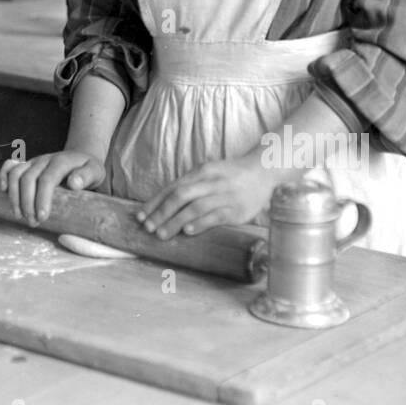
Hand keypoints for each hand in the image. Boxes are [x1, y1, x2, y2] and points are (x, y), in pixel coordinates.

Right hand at [0, 150, 106, 225]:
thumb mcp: (95, 171)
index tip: (42, 217)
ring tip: (19, 215)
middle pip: (28, 178)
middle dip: (27, 202)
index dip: (42, 198)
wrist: (80, 157)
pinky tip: (2, 190)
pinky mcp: (26, 164)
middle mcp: (44, 160)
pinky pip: (10, 165)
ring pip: (16, 173)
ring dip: (14, 195)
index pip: (47, 179)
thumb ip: (86, 176)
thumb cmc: (88, 169)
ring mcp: (33, 161)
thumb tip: (74, 184)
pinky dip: (2, 175)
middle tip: (33, 222)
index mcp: (61, 162)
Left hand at [136, 152, 285, 239]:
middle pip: (180, 196)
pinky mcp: (236, 210)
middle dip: (161, 213)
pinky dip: (199, 224)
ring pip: (195, 208)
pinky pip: (215, 216)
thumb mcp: (210, 173)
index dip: (155, 202)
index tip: (141, 215)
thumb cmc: (231, 174)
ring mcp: (224, 195)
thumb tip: (165, 204)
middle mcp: (210, 182)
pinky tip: (187, 231)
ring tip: (161, 234)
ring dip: (175, 221)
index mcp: (201, 172)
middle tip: (147, 227)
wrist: (263, 171)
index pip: (172, 187)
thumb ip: (191, 186)